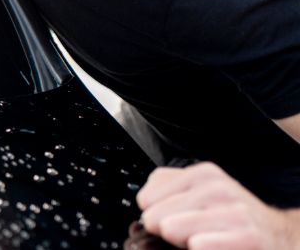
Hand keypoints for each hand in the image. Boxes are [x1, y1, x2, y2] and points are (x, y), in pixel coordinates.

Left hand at [136, 162, 299, 248]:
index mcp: (201, 174)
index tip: (173, 218)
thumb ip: (165, 190)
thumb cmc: (230, 216)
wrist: (275, 235)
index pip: (146, 198)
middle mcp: (217, 188)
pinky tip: (212, 247)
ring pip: (171, 230)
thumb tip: (142, 204)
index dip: (155, 214)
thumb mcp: (198, 193)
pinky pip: (199, 245)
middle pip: (155, 217)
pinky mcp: (247, 237)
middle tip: (191, 232)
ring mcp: (233, 211)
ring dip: (183, 242)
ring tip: (203, 239)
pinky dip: (201, 249)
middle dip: (167, 230)